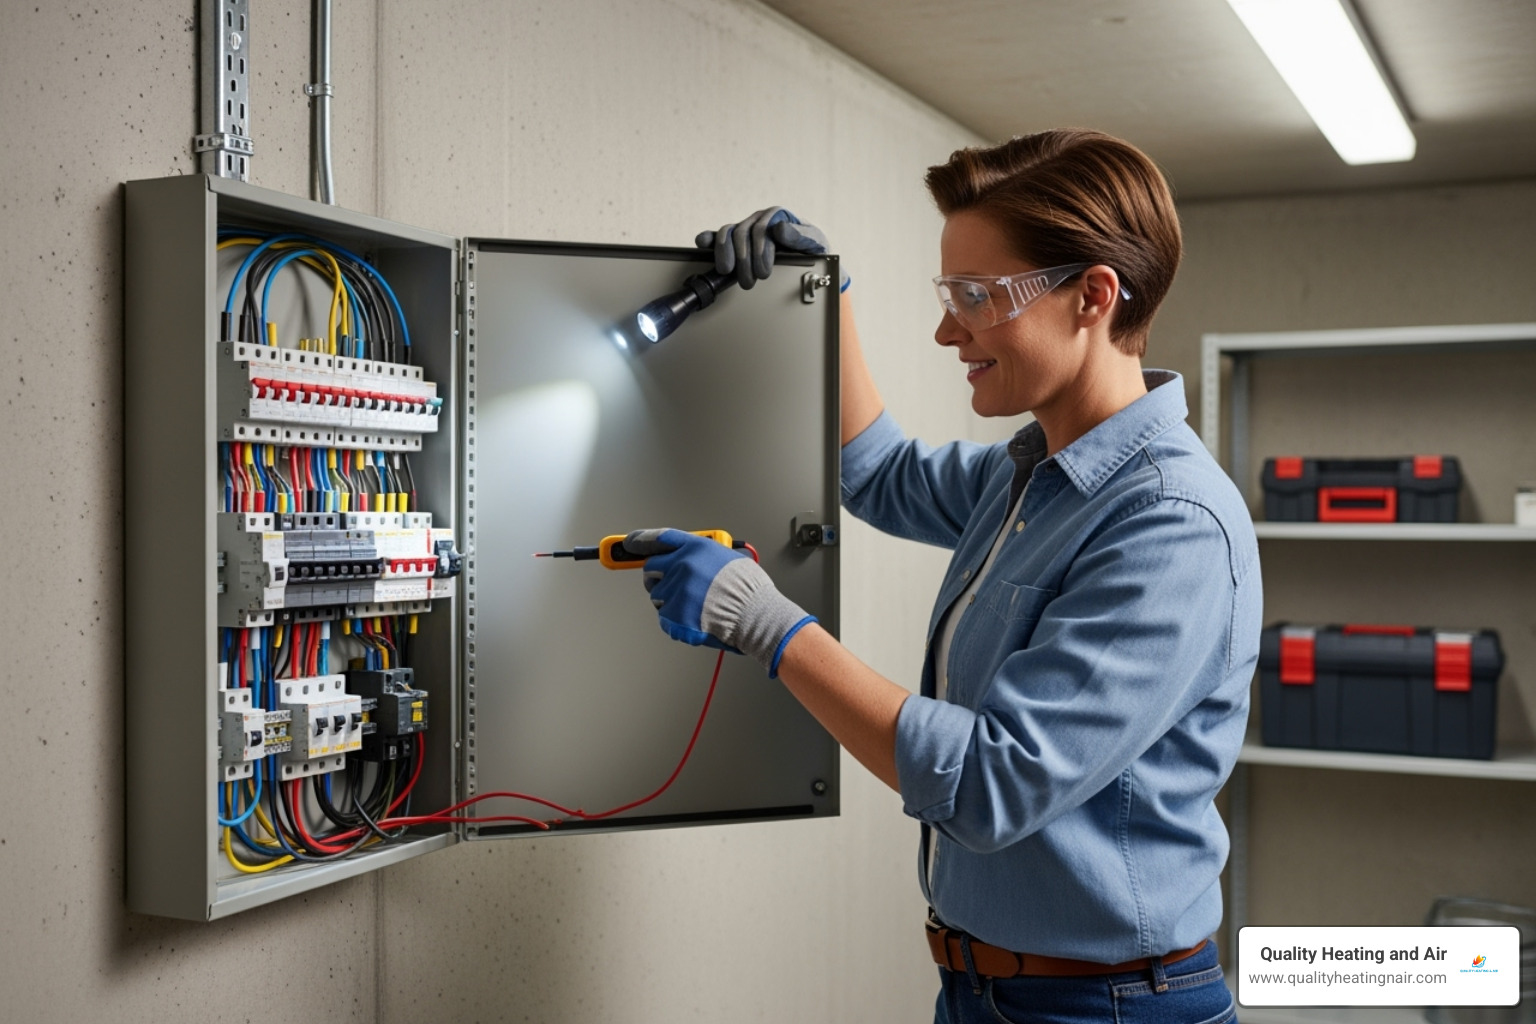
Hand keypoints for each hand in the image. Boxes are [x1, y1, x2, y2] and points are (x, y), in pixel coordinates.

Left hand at [625, 529, 817, 676]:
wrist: (756, 615)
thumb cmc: (750, 590)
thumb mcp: (729, 557)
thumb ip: (703, 555)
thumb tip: (689, 559)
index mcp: (694, 548)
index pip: (660, 539)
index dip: (641, 540)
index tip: (629, 543)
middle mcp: (681, 566)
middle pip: (651, 568)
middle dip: (657, 576)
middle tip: (670, 584)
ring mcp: (675, 591)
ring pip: (657, 595)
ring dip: (670, 600)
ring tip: (695, 605)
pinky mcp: (674, 615)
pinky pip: (664, 617)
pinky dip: (675, 620)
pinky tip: (695, 619)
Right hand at [695, 207, 843, 291]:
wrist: (812, 257)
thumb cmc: (814, 248)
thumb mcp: (814, 242)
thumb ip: (800, 236)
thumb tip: (780, 228)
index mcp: (777, 216)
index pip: (762, 229)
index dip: (760, 251)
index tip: (763, 272)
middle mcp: (759, 219)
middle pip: (743, 234)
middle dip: (744, 260)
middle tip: (749, 281)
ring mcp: (747, 228)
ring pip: (729, 234)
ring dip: (726, 254)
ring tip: (729, 272)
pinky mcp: (737, 239)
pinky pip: (720, 235)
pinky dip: (710, 238)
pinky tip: (702, 243)